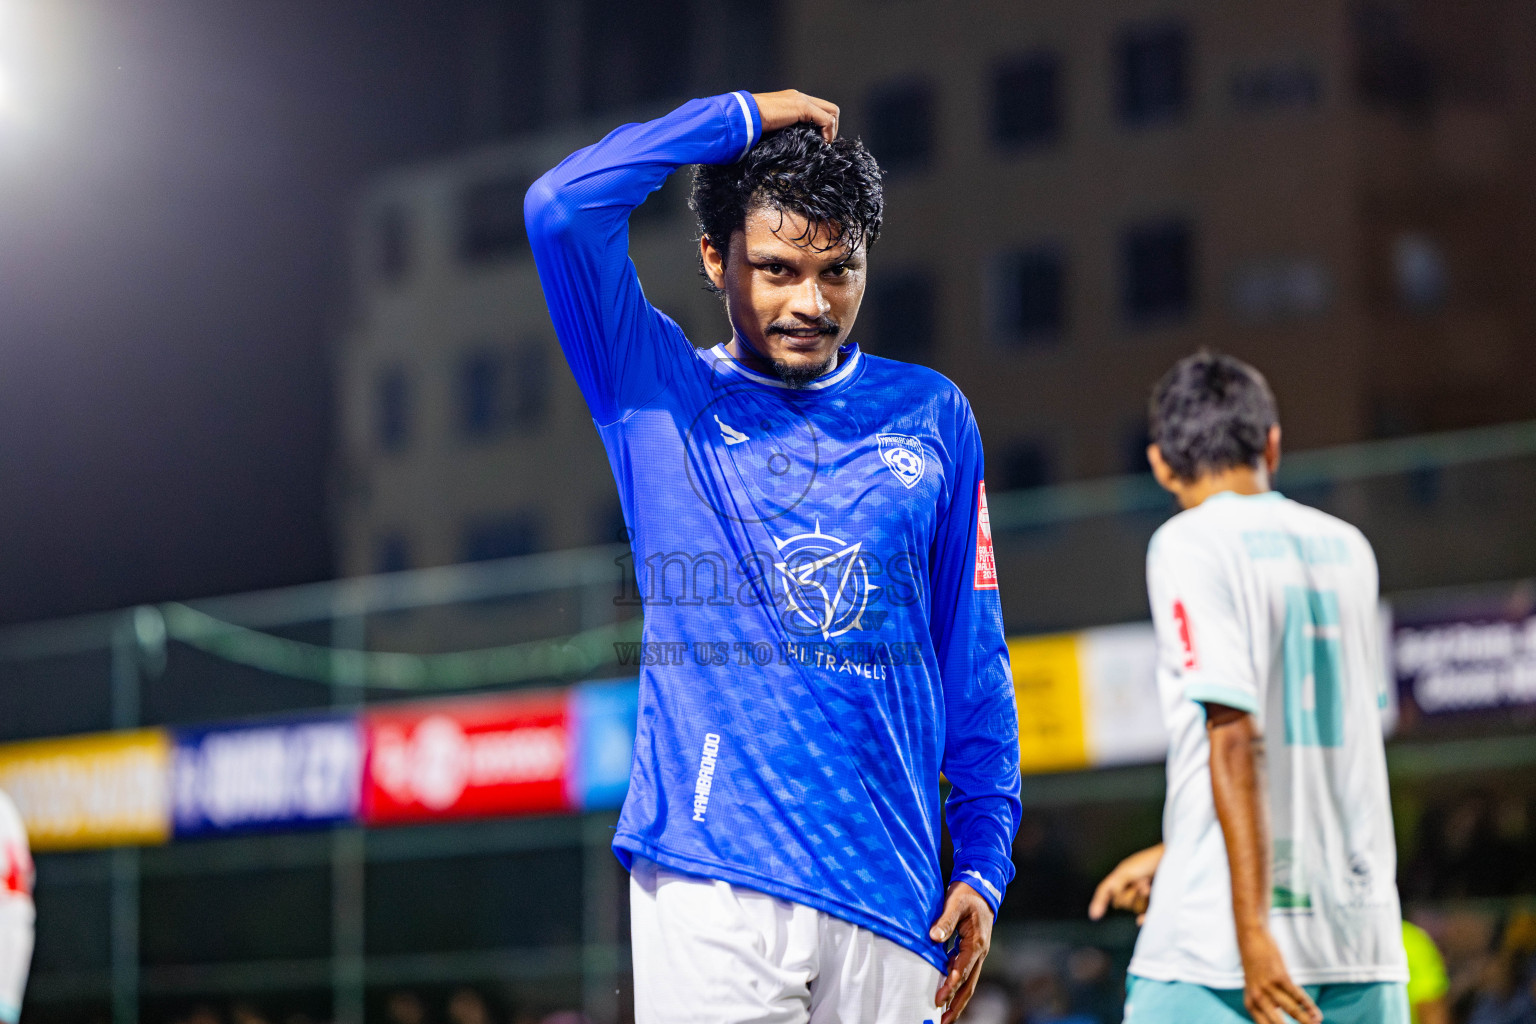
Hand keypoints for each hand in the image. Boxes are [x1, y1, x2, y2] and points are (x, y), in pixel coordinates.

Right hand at [750, 90, 838, 141]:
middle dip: (832, 127)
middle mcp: (800, 97)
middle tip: (825, 143)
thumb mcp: (775, 126)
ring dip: (832, 130)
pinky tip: (821, 143)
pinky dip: (828, 133)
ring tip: (824, 144)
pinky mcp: (802, 107)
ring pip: (832, 112)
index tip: (820, 141)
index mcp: (793, 100)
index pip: (819, 109)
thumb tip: (794, 143)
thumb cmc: (754, 123)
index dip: (824, 125)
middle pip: (830, 108)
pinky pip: (826, 120)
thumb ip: (786, 128)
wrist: (746, 114)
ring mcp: (802, 100)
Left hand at [930, 880, 993, 1023]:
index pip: (963, 970)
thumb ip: (945, 920)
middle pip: (970, 985)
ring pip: (969, 983)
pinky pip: (965, 973)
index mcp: (976, 943)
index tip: (939, 999)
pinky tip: (946, 993)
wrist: (981, 888)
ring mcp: (977, 954)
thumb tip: (934, 937)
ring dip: (958, 1000)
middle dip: (957, 1004)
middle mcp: (979, 952)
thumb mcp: (955, 902)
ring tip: (945, 1016)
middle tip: (944, 1020)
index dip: (951, 985)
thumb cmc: (967, 895)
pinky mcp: (971, 952)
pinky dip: (956, 986)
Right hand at [1088, 843, 1163, 923]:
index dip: (1099, 902)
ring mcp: (1143, 896)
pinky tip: (1141, 921)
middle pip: (1120, 902)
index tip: (1094, 915)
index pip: (1105, 891)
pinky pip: (1147, 915)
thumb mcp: (1127, 871)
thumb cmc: (1149, 862)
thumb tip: (1114, 900)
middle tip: (1141, 881)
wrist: (1173, 862)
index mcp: (1121, 878)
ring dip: (1140, 898)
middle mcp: (1130, 888)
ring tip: (1149, 885)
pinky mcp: (1155, 903)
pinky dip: (1144, 918)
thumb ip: (1116, 885)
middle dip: (1129, 894)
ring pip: (1134, 908)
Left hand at [1238, 928, 1320, 1023]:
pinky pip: (1298, 996)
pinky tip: (1317, 1015)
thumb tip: (1296, 1016)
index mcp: (1250, 1005)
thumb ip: (1270, 1004)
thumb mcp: (1256, 987)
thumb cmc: (1256, 965)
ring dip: (1307, 1021)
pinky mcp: (1279, 976)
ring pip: (1293, 1011)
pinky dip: (1309, 1007)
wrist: (1250, 937)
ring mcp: (1268, 987)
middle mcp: (1257, 999)